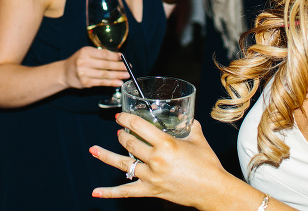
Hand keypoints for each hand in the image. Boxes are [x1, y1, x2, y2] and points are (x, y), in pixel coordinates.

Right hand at [63, 47, 128, 88]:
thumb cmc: (79, 61)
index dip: (115, 56)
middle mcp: (84, 62)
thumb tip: (118, 58)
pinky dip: (111, 83)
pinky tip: (118, 82)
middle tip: (129, 67)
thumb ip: (100, 54)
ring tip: (127, 75)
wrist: (64, 73)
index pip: (104, 54)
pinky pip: (101, 83)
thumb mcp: (87, 53)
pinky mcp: (85, 83)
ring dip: (117, 75)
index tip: (123, 58)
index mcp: (85, 51)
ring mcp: (84, 73)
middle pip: (106, 65)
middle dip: (119, 66)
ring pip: (105, 75)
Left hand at [90, 114, 229, 206]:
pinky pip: (127, 191)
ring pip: (124, 164)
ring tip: (93, 149)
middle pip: (129, 143)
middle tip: (120, 131)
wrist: (213, 190)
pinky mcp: (151, 190)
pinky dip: (110, 192)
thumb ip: (189, 125)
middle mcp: (156, 159)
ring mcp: (152, 176)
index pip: (138, 126)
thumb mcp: (198, 138)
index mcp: (166, 144)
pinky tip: (95, 192)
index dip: (126, 119)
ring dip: (106, 156)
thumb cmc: (208, 164)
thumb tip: (185, 116)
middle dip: (122, 135)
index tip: (120, 117)